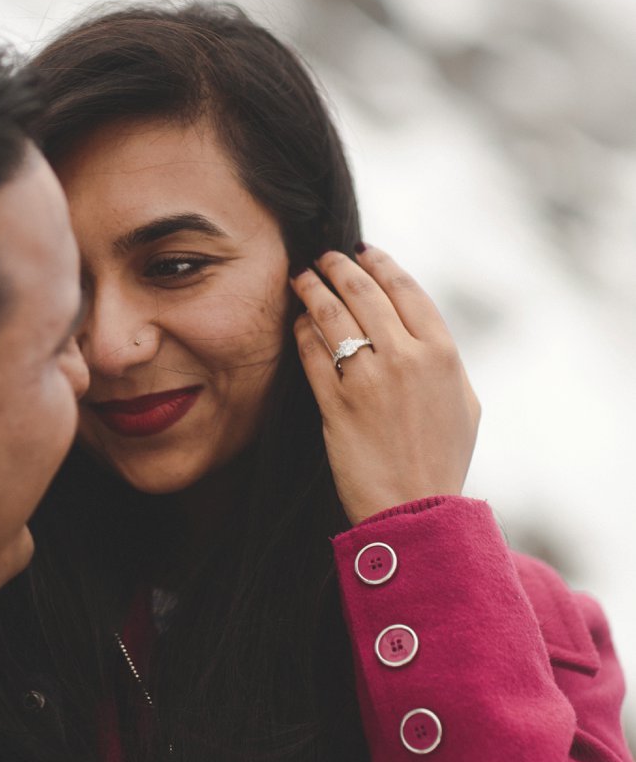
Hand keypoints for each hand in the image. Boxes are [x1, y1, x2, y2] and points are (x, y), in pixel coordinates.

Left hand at [291, 246, 479, 524]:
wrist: (416, 511)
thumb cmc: (442, 459)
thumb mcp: (464, 403)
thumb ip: (445, 359)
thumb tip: (422, 328)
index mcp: (442, 353)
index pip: (406, 289)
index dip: (380, 263)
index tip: (363, 251)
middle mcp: (406, 358)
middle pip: (364, 293)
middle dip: (339, 267)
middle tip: (323, 257)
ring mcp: (369, 380)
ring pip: (332, 315)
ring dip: (313, 289)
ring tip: (301, 278)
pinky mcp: (336, 403)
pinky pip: (312, 352)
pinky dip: (302, 331)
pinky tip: (297, 322)